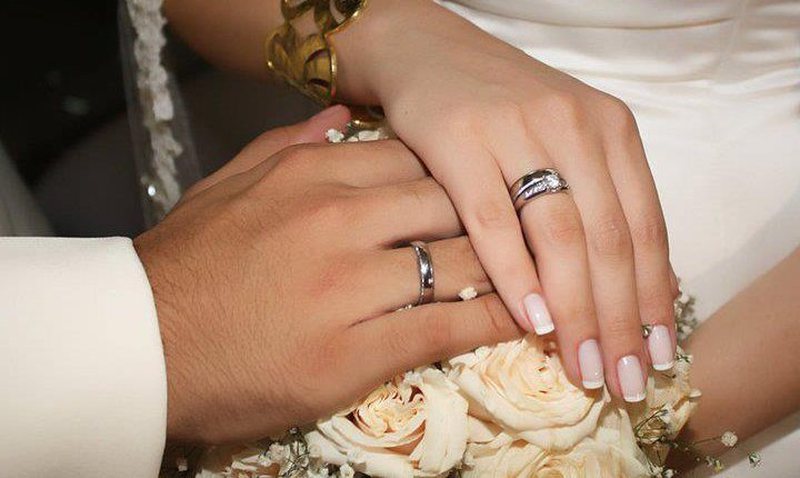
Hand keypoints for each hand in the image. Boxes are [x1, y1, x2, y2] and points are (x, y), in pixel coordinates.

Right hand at [134, 107, 519, 443]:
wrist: (140, 345)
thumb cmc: (185, 265)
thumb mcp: (227, 185)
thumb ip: (289, 145)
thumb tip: (343, 115)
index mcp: (309, 176)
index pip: (412, 159)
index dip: (455, 174)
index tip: (480, 189)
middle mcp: (337, 220)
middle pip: (447, 204)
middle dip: (489, 216)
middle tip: (522, 229)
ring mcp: (349, 286)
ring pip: (456, 261)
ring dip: (505, 267)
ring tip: (536, 271)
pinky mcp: (355, 352)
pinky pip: (443, 326)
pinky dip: (491, 318)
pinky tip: (522, 316)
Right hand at [335, 0, 678, 400]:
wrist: (429, 52)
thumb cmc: (501, 107)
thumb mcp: (565, 138)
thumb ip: (598, 199)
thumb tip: (630, 290)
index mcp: (611, 129)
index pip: (646, 226)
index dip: (655, 297)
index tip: (657, 354)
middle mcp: (574, 125)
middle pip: (610, 240)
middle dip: (622, 320)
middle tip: (623, 379)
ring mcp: (516, 130)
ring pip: (560, 235)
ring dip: (577, 310)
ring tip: (584, 366)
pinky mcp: (459, 141)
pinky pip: (494, 220)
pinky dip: (516, 274)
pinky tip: (531, 320)